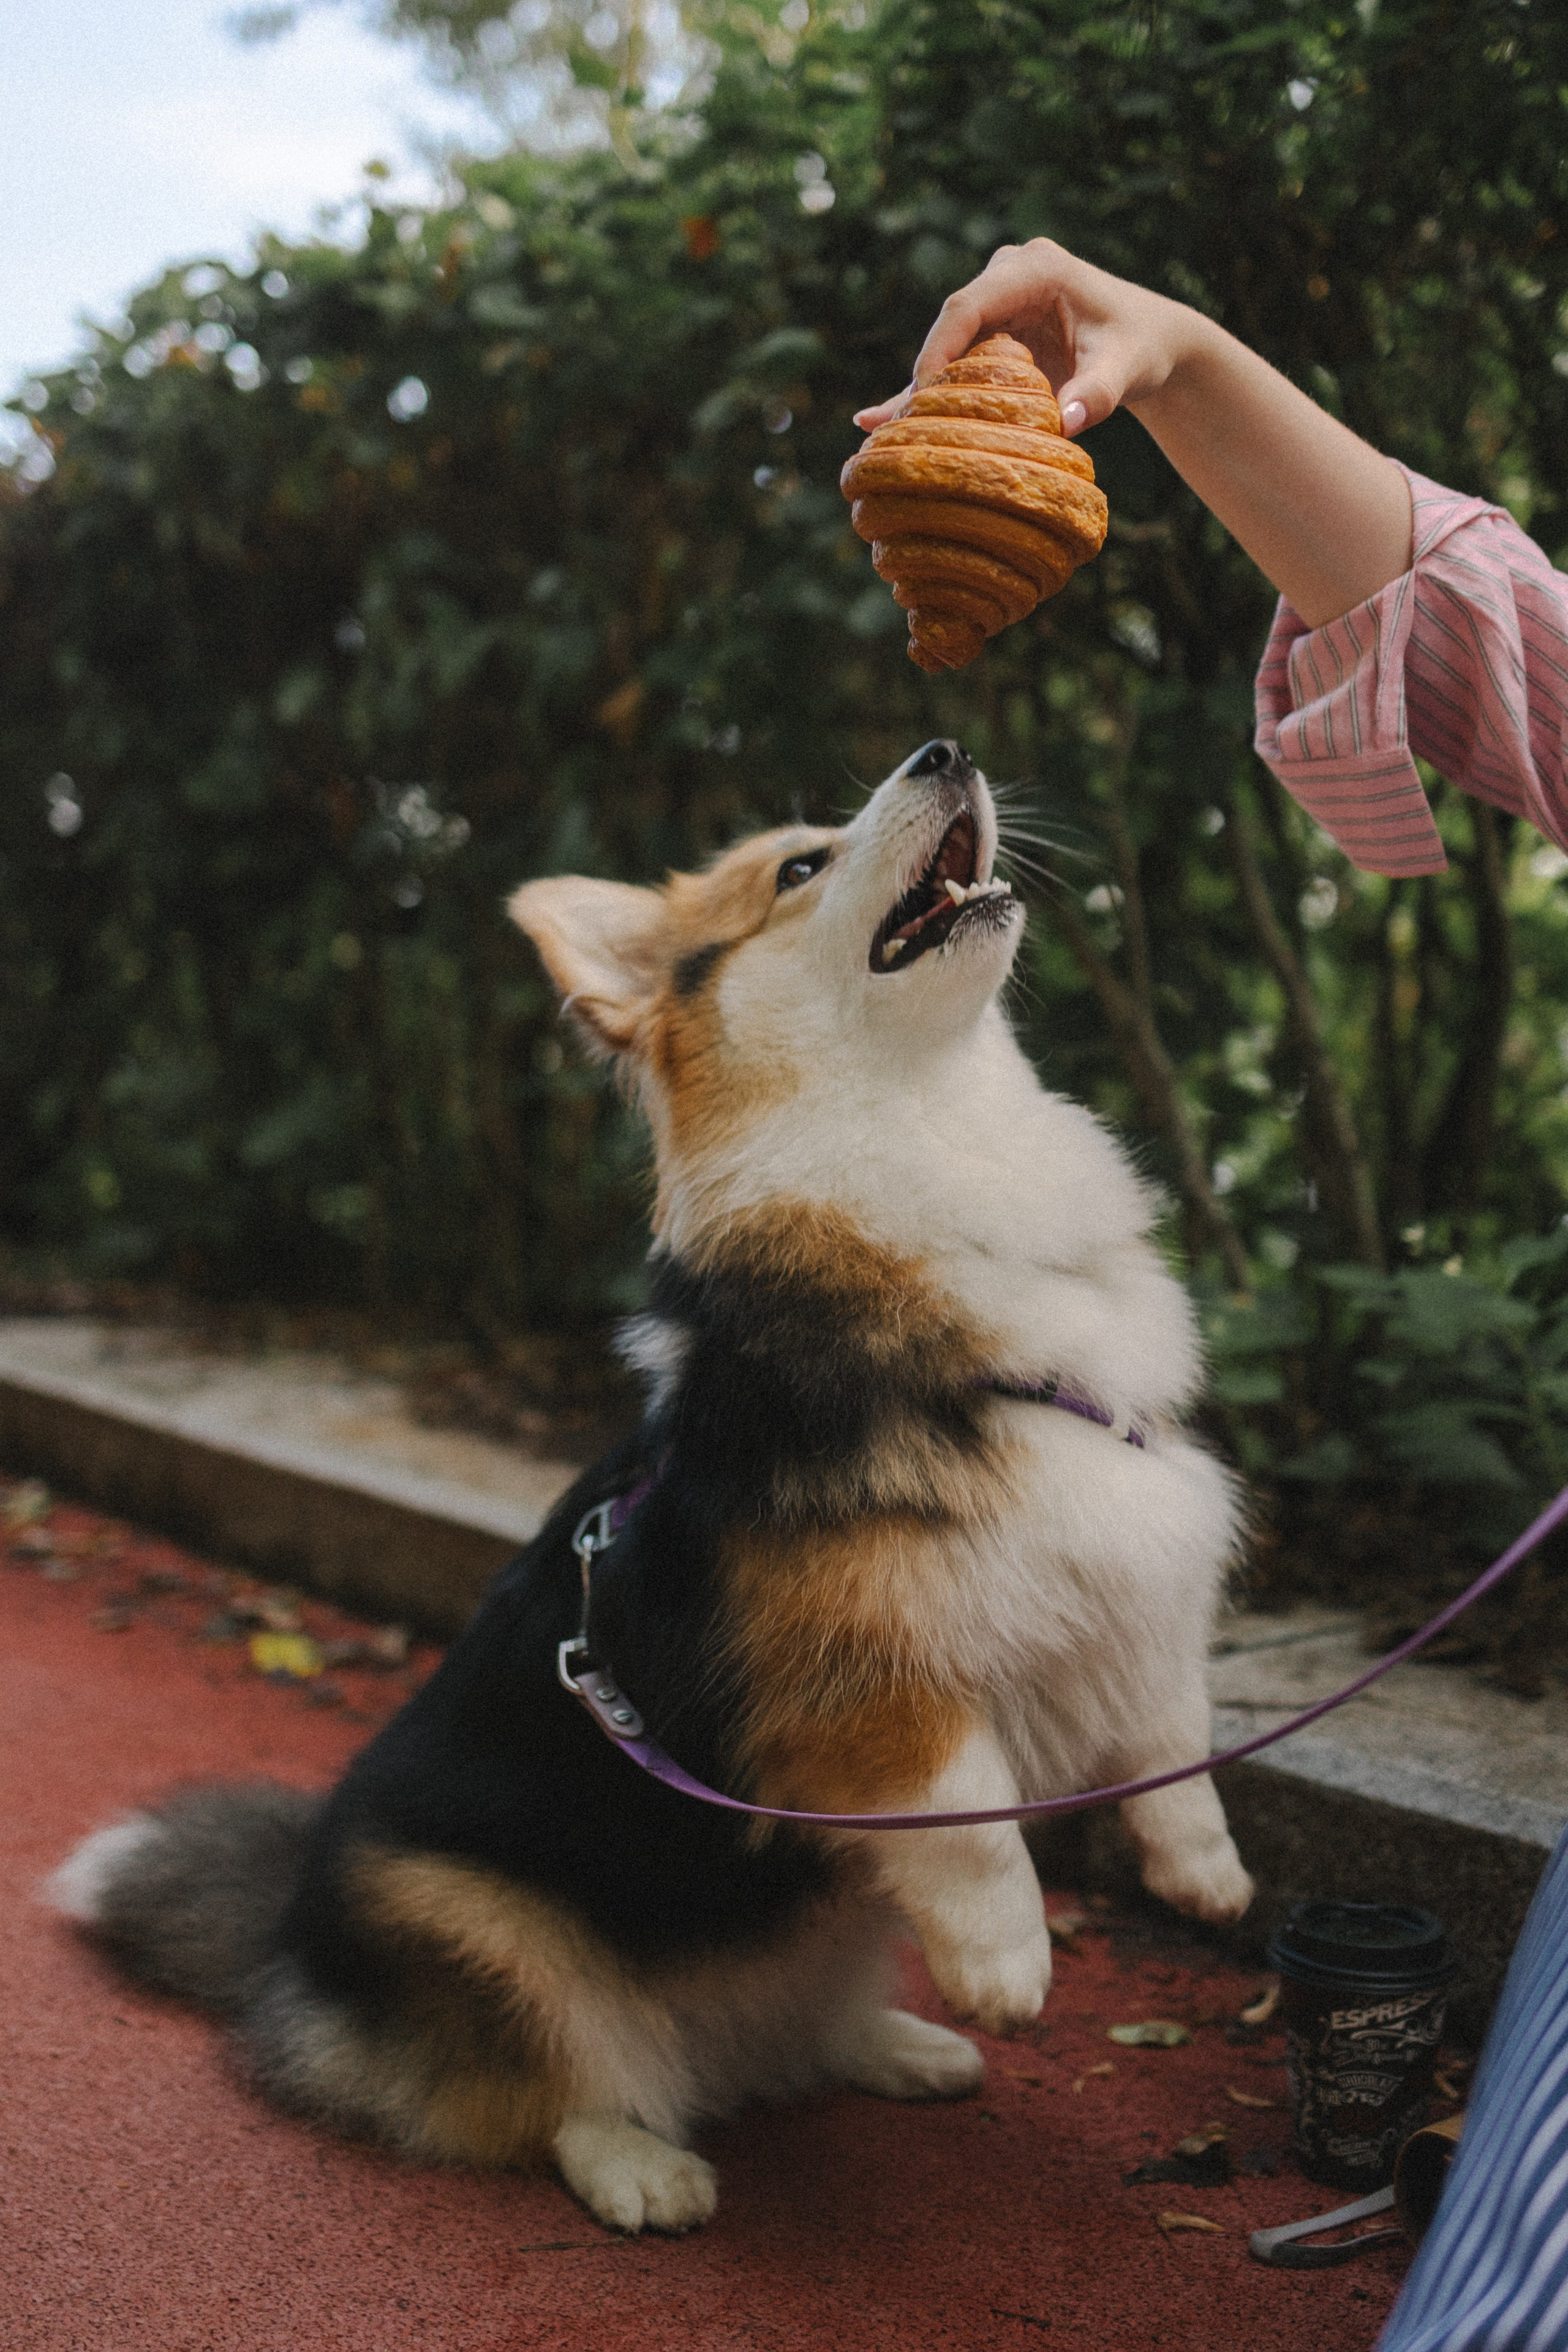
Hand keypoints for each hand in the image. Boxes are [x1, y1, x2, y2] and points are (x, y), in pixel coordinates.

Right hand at [851, 235, 1411, 627]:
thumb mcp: (1125, 371)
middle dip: (924, 375)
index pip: (970, 304)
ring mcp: (997, 301)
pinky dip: (927, 393)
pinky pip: (954, 361)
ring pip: (947, 345)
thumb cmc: (1140, 349)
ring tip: (878, 432)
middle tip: (900, 427)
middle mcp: (1008, 275)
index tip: (922, 393)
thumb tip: (1067, 426)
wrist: (1152, 341)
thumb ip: (1097, 394)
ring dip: (920, 390)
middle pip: (950, 325)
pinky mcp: (992, 330)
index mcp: (1036, 268)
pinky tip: (876, 421)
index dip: (939, 347)